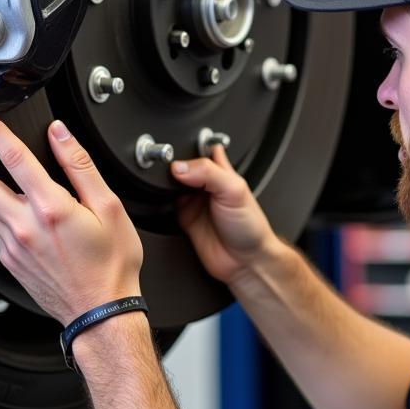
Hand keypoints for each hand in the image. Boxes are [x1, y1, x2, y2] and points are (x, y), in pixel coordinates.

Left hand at [0, 118, 142, 326]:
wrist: (100, 311)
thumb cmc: (111, 264)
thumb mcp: (109, 206)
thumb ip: (80, 165)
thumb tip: (61, 135)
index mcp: (49, 209)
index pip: (13, 159)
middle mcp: (23, 227)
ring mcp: (12, 247)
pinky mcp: (9, 262)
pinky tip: (13, 208)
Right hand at [170, 145, 278, 286]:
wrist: (245, 262)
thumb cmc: (250, 227)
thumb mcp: (234, 191)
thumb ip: (209, 174)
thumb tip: (180, 167)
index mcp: (221, 171)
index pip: (202, 149)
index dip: (188, 146)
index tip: (175, 148)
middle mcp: (205, 185)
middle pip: (181, 166)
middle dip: (171, 165)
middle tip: (166, 169)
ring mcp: (192, 201)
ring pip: (170, 185)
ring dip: (163, 184)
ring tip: (163, 184)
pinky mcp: (182, 218)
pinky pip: (164, 206)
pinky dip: (158, 202)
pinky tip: (161, 200)